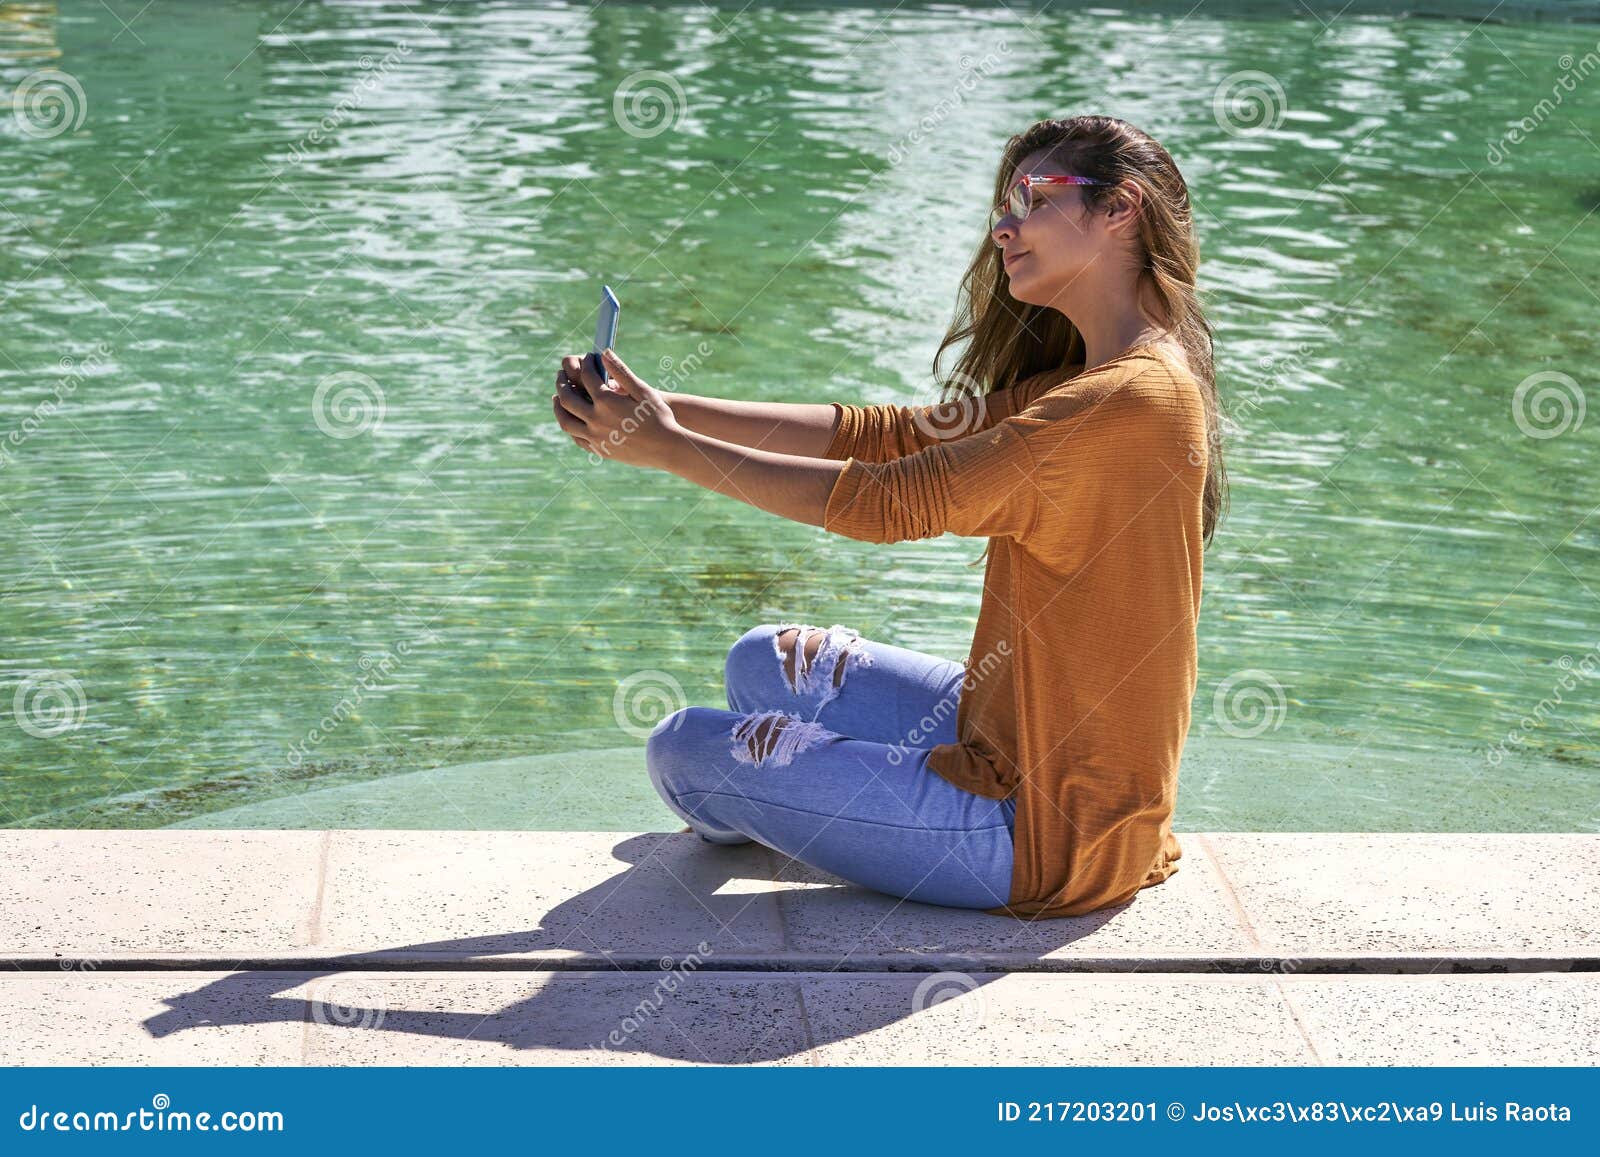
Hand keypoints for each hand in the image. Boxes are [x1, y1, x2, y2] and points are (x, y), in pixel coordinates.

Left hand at [552, 348, 681, 468]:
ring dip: (558, 407)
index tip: (587, 357)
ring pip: (566, 421)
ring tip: (557, 397)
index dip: (585, 363)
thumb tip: (604, 352)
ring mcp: (596, 437)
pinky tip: (571, 419)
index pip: (587, 376)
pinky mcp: (599, 450)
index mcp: (607, 401)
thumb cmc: (658, 416)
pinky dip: (570, 426)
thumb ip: (621, 371)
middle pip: (568, 398)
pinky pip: (577, 437)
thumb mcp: (642, 390)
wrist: (667, 448)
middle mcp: (596, 419)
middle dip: (562, 382)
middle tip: (560, 374)